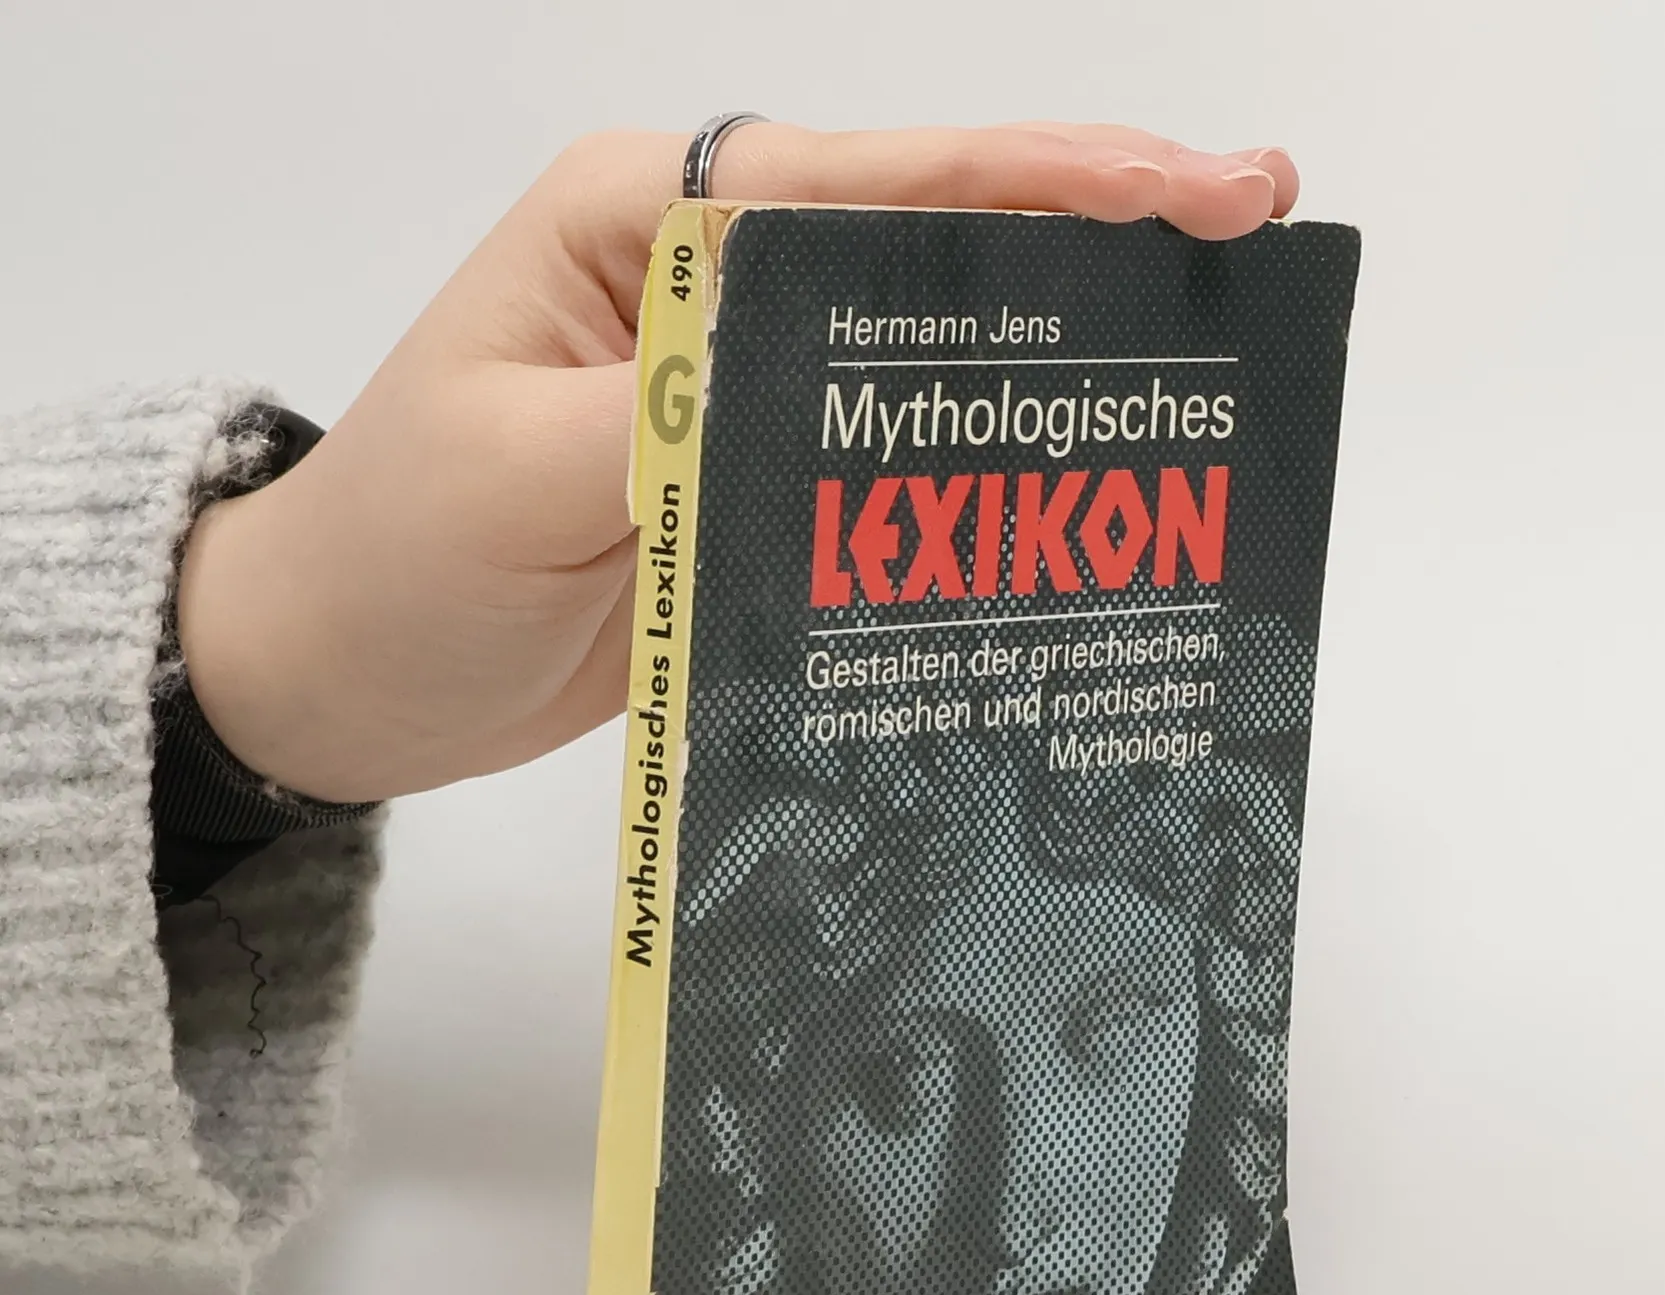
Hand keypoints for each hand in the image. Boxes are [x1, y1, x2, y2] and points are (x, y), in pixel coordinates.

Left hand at [176, 124, 1299, 802]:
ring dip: (1057, 350)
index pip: (868, 182)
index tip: (1192, 187)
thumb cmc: (397, 558)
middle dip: (1089, 238)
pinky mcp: (750, 485)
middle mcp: (704, 283)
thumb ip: (687, 419)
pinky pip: (886, 461)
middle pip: (925, 241)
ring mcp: (735, 386)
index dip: (1039, 178)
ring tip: (1206, 359)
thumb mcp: (520, 475)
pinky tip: (1072, 485)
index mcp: (639, 224)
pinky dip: (980, 468)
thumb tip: (842, 396)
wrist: (341, 676)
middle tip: (1254, 243)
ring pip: (923, 348)